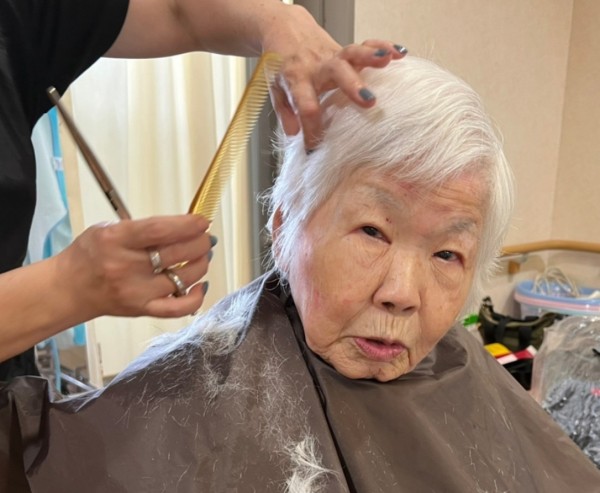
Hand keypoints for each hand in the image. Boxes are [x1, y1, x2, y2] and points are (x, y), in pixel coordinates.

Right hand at [56, 214, 211, 318]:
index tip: (202, 221)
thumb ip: (145, 227)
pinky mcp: (142, 310)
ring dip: (201, 264)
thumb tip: (186, 226)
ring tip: (202, 255)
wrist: (69, 289)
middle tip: (206, 238)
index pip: (159, 230)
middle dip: (201, 243)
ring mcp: (136, 292)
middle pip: (177, 254)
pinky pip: (178, 308)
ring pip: (184, 278)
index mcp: (116, 240)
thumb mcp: (109, 229)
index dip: (187, 224)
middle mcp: (127, 267)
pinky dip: (196, 298)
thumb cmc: (90, 255)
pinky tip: (200, 285)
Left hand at [262, 7, 405, 148]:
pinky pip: (364, 45)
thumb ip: (285, 114)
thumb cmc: (283, 68)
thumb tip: (295, 135)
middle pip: (335, 72)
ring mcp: (332, 56)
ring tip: (387, 61)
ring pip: (351, 53)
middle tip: (370, 103)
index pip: (305, 107)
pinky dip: (382, 46)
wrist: (285, 33)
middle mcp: (316, 67)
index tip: (316, 149)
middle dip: (352, 86)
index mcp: (297, 80)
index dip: (311, 129)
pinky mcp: (344, 49)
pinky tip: (399, 53)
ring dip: (370, 57)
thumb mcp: (277, 92)